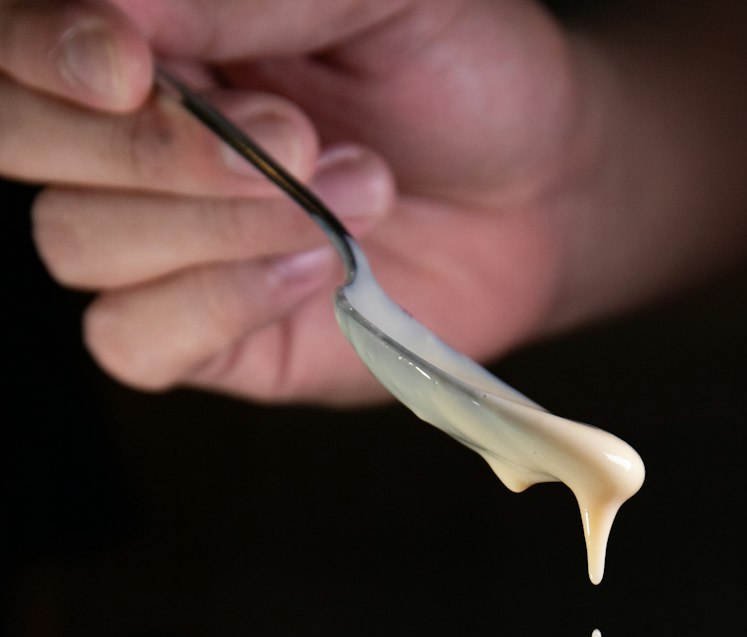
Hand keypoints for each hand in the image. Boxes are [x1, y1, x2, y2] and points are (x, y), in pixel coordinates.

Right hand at [0, 0, 596, 405]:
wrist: (542, 194)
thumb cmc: (459, 75)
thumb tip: (117, 11)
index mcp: (151, 34)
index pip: (19, 42)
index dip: (45, 53)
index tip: (131, 63)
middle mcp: (132, 135)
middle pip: (24, 143)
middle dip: (148, 147)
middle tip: (291, 137)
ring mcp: (160, 243)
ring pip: (79, 242)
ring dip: (218, 224)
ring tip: (353, 193)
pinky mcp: (205, 340)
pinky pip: (133, 340)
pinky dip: (217, 306)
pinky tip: (314, 274)